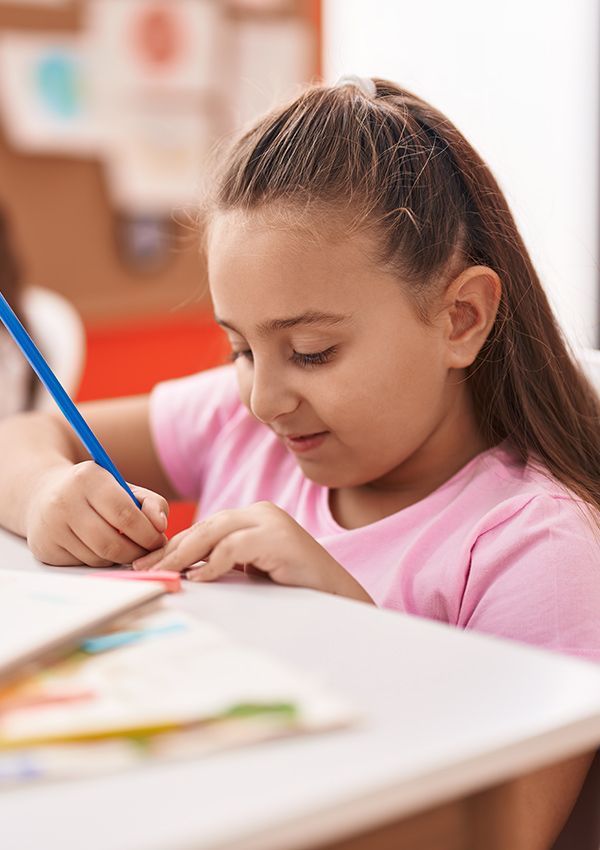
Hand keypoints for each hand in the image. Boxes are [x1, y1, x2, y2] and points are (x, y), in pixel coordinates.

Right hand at [26, 460, 168, 566]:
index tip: (158, 540)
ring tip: (126, 546)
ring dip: (119, 557)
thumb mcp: (124, 487)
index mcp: (88, 478)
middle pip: (112, 543)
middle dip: (137, 552)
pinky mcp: (46, 548)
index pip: (125, 515)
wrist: (46, 494)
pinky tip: (101, 547)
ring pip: (99, 557)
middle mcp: (64, 501)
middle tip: (148, 551)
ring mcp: (51, 526)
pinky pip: (84, 564)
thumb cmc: (95, 492)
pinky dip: (100, 560)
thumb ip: (152, 503)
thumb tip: (161, 526)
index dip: (148, 533)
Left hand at [132, 501, 373, 602]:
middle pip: (205, 526)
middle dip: (171, 550)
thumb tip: (183, 572)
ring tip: (163, 574)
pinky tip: (200, 578)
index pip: (205, 527)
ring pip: (214, 533)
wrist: (339, 598)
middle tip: (143, 570)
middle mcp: (261, 512)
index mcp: (255, 516)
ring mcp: (271, 522)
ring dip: (184, 556)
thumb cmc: (294, 589)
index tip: (148, 564)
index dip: (175, 545)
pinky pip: (235, 547)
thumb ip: (224, 563)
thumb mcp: (253, 570)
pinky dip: (213, 563)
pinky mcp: (278, 538)